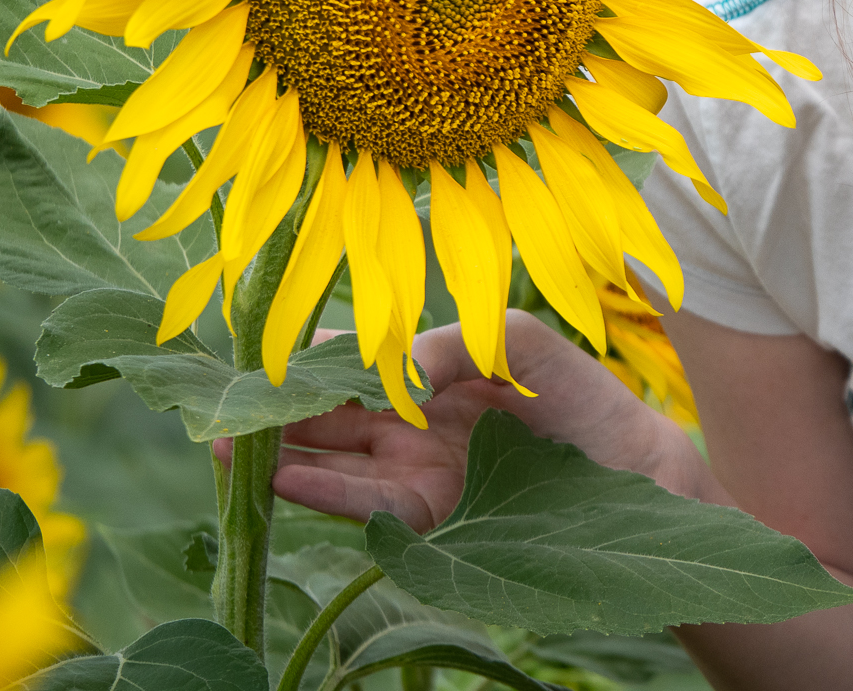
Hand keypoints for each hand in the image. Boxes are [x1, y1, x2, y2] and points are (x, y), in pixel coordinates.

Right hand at [216, 311, 709, 531]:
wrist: (640, 471)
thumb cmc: (590, 399)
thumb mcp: (532, 349)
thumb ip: (471, 339)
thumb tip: (407, 355)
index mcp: (439, 372)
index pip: (361, 361)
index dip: (313, 357)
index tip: (260, 348)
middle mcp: (418, 420)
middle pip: (333, 413)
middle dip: (276, 409)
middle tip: (212, 402)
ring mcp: (420, 468)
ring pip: (335, 459)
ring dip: (280, 455)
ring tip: (221, 446)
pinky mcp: (431, 513)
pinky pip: (364, 504)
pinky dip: (320, 494)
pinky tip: (277, 482)